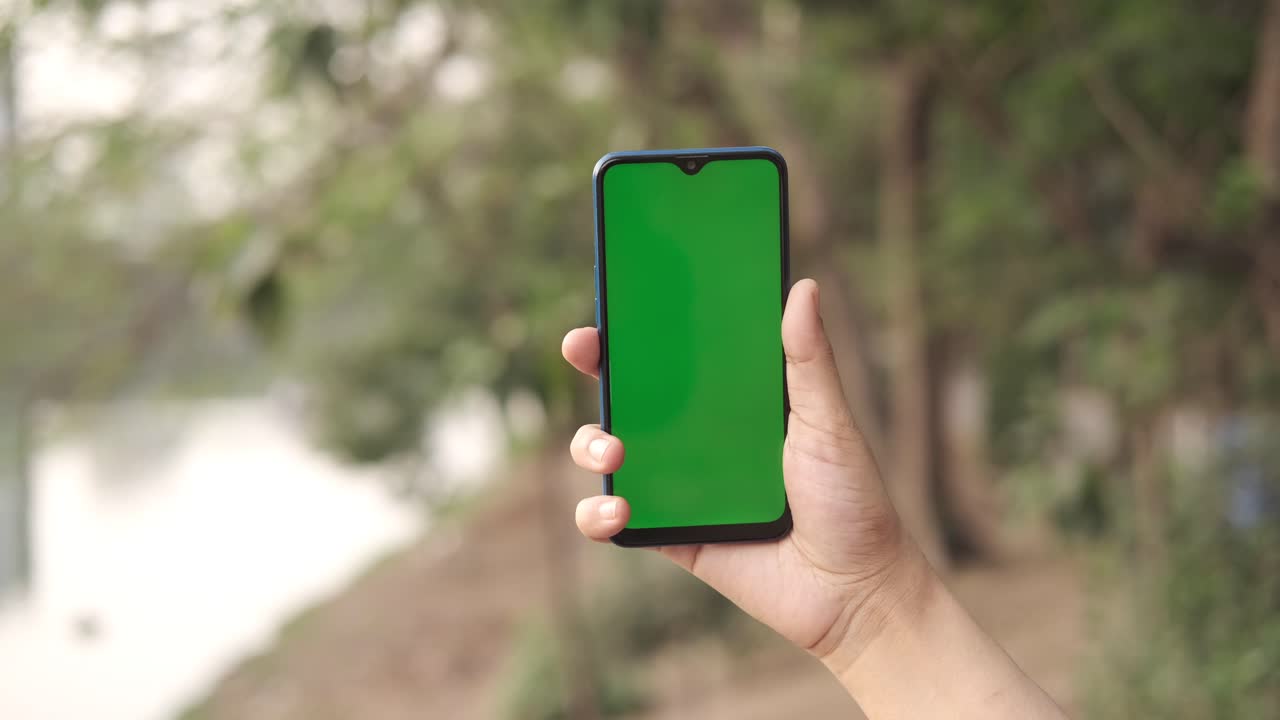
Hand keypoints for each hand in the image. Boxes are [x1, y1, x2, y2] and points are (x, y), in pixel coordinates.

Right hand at [561, 278, 929, 672]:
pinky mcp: (669, 536)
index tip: (614, 302)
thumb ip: (810, 360)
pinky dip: (598, 513)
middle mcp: (697, 438)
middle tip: (584, 349)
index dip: (639, 327)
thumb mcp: (831, 423)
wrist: (855, 591)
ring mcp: (678, 487)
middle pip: (630, 395)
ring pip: (609, 452)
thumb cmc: (853, 500)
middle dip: (597, 368)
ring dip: (590, 441)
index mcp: (733, 401)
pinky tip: (618, 510)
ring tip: (614, 451)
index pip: (676, 355)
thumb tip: (804, 287)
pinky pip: (613, 520)